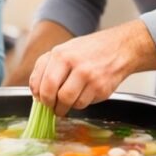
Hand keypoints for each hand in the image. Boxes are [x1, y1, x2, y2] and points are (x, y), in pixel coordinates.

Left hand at [28, 20, 155, 116]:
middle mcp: (74, 64)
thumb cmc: (89, 50)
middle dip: (49, 104)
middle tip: (51, 106)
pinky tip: (82, 95)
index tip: (40, 99)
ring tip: (66, 103)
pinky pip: (83, 104)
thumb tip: (35, 90)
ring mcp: (89, 76)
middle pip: (52, 94)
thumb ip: (46, 67)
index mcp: (60, 54)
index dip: (38, 95)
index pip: (41, 82)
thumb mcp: (63, 50)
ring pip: (68, 102)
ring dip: (64, 107)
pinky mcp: (101, 88)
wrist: (119, 48)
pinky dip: (79, 104)